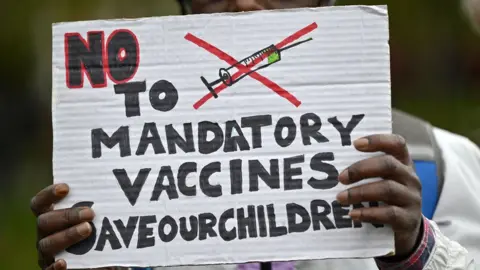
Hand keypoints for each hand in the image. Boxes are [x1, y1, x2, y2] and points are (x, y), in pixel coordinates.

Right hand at [30, 183, 94, 269]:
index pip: (39, 204)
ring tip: (88, 229)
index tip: (66, 188)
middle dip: (67, 215)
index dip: (48, 194)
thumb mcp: (95, 220)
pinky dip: (54, 266)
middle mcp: (45, 234)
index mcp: (51, 218)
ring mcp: (47, 254)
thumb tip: (115, 190)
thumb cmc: (97, 234)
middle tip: (90, 213)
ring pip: (47, 244)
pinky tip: (64, 263)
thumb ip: (97, 208)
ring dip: (67, 235)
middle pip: (44, 222)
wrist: (100, 260)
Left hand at [336, 134, 422, 256]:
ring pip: (387, 189)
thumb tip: (332, 166)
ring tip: (340, 198)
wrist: (407, 228)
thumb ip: (366, 171)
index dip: (377, 140)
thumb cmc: (386, 198)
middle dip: (360, 169)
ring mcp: (412, 198)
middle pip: (388, 165)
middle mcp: (411, 178)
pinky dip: (368, 213)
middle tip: (340, 178)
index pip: (396, 143)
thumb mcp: (382, 180)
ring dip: (359, 192)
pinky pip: (389, 213)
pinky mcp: (409, 219)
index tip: (355, 144)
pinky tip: (353, 214)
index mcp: (403, 163)